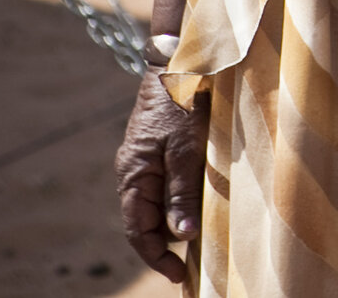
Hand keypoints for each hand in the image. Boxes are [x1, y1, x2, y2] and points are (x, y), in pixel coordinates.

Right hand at [115, 65, 205, 281]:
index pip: (138, 230)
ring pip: (158, 204)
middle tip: (197, 261)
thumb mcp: (186, 149)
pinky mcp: (159, 149)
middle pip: (147, 221)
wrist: (179, 62)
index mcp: (133, 176)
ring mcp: (145, 160)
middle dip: (168, 243)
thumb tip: (183, 235)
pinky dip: (181, 200)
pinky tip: (200, 204)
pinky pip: (166, 185)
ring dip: (176, 221)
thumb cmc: (182, 103)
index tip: (178, 276)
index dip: (156, 256)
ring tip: (204, 236)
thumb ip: (183, 191)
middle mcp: (133, 172)